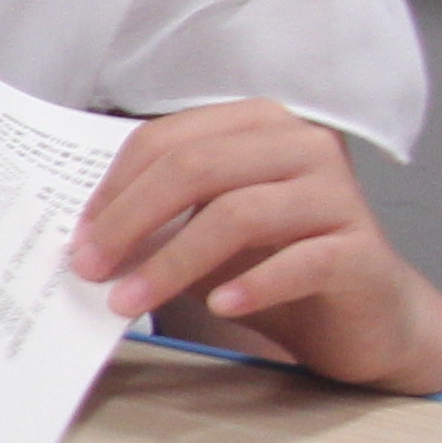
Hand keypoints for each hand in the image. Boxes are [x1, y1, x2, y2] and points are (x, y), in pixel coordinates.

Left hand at [70, 100, 441, 393]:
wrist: (362, 316)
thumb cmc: (271, 263)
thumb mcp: (203, 232)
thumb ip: (156, 220)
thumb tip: (83, 239)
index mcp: (257, 126)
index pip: (167, 140)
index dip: (115, 188)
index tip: (79, 235)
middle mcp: (303, 146)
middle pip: (196, 168)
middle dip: (131, 221)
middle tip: (90, 269)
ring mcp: (338, 195)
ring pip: (238, 214)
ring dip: (172, 263)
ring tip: (129, 302)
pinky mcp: (362, 250)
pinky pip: (301, 261)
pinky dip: (252, 285)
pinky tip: (220, 307)